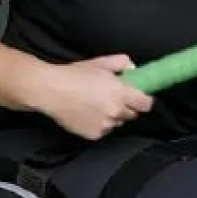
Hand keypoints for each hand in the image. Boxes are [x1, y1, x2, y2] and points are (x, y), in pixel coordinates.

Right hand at [34, 54, 153, 139]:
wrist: (50, 90)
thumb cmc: (74, 74)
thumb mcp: (100, 62)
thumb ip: (121, 63)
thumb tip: (133, 68)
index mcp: (121, 93)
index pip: (146, 104)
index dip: (144, 100)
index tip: (139, 97)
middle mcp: (116, 111)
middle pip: (132, 115)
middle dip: (127, 107)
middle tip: (114, 98)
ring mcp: (105, 125)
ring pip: (117, 123)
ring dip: (113, 116)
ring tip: (97, 106)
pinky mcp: (94, 135)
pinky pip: (103, 131)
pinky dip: (99, 125)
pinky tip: (87, 114)